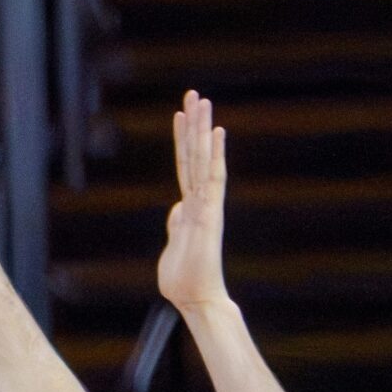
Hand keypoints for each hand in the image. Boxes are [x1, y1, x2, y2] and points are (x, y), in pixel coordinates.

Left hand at [157, 90, 230, 309]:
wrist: (195, 299)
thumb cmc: (184, 278)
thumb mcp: (174, 244)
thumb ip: (177, 223)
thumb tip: (178, 208)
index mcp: (189, 206)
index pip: (185, 165)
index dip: (183, 140)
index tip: (180, 114)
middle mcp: (201, 199)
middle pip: (196, 154)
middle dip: (194, 124)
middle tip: (194, 93)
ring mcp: (207, 204)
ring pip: (204, 159)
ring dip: (202, 129)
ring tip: (201, 100)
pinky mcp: (210, 213)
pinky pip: (213, 178)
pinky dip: (215, 154)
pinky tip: (216, 131)